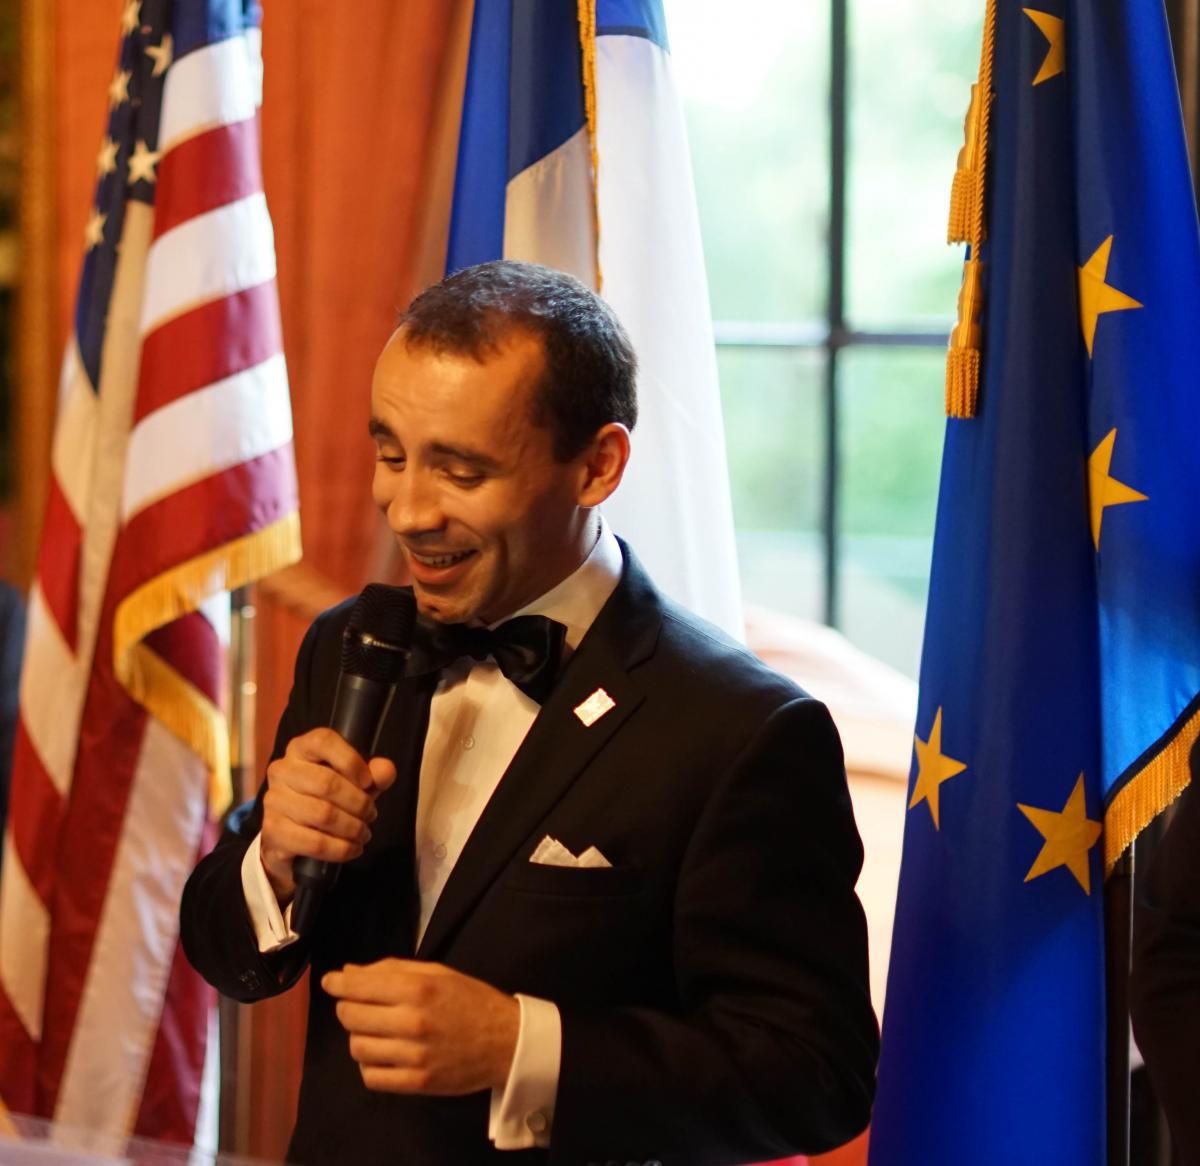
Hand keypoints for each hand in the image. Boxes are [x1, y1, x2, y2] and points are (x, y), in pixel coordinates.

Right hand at [260, 728, 396, 902]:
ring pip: (322, 814)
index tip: (368, 781)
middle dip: (359, 803)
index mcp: (301, 748)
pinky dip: (341, 849)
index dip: (350, 761)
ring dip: (352, 828)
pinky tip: (353, 849)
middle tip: (371, 814)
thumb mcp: (356, 784)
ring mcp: (273, 800)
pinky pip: (314, 842)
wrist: (293, 838)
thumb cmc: (328, 800)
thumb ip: (374, 775)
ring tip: (364, 833)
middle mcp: (282, 770)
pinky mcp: (272, 831)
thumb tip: (385, 771)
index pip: (323, 741)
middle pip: (326, 782)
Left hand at [322, 959, 520, 1095]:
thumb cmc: (471, 1000)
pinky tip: (383, 1054)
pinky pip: (371, 1077)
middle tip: (356, 1006)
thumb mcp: (438, 973)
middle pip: (352, 1016)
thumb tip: (349, 972)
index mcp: (418, 988)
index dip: (338, 983)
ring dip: (359, 1037)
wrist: (506, 1041)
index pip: (360, 985)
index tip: (331, 982)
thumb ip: (393, 970)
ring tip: (374, 1031)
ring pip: (358, 1048)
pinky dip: (370, 1066)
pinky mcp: (417, 1083)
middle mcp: (413, 1021)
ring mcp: (414, 1055)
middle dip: (347, 1008)